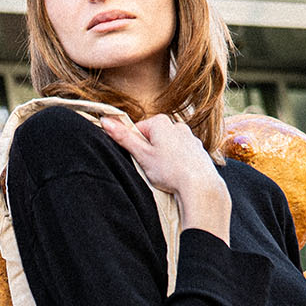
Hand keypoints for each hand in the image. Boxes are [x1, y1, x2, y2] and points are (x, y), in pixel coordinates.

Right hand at [101, 114, 232, 242]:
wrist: (200, 185)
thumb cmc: (170, 170)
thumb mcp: (141, 154)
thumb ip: (123, 137)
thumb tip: (105, 120)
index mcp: (161, 122)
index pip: (138, 130)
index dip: (136, 147)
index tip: (140, 159)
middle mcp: (177, 125)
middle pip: (154, 138)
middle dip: (150, 152)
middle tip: (152, 168)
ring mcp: (190, 138)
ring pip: (168, 147)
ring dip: (164, 158)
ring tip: (166, 173)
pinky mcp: (198, 150)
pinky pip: (181, 154)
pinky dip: (178, 163)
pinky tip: (178, 174)